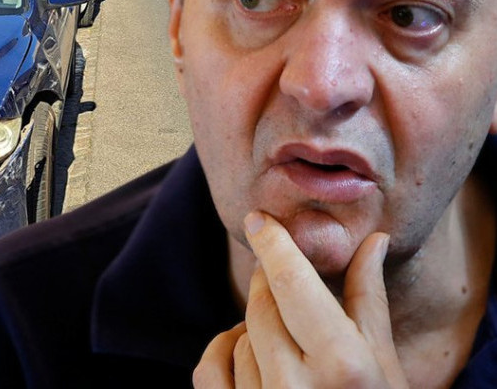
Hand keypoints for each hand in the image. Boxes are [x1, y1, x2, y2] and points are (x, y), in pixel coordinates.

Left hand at [194, 212, 408, 387]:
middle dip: (269, 282)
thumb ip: (367, 300)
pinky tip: (243, 346)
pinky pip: (209, 368)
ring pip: (240, 334)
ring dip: (256, 326)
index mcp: (343, 366)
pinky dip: (223, 349)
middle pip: (261, 304)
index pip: (291, 284)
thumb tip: (373, 241)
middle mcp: (297, 387)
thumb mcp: (382, 365)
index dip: (273, 245)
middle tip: (280, 273)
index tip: (258, 219)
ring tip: (287, 341)